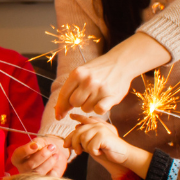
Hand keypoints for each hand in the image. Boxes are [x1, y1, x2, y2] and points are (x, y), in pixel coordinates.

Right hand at [10, 135, 68, 176]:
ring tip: (56, 155)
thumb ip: (38, 142)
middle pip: (30, 165)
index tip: (36, 145)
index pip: (19, 155)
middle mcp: (22, 169)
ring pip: (39, 172)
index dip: (27, 150)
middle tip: (51, 147)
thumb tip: (36, 145)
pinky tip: (55, 164)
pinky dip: (53, 170)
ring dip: (49, 162)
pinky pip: (48, 178)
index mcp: (18, 158)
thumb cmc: (45, 146)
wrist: (56, 154)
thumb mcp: (41, 141)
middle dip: (42, 155)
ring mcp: (32, 177)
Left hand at [53, 33, 168, 118]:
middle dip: (78, 103)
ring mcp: (100, 88)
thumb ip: (70, 88)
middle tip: (87, 96)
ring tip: (97, 96)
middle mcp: (87, 81)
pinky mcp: (112, 96)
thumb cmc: (98, 70)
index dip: (60, 107)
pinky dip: (99, 109)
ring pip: (86, 108)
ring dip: (90, 105)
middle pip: (74, 103)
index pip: (63, 95)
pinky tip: (103, 102)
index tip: (58, 116)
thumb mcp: (81, 72)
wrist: (121, 62)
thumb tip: (58, 110)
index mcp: (77, 74)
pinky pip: (99, 111)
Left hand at [67, 114, 149, 179]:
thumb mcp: (91, 145)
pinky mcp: (103, 136)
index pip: (85, 120)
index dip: (78, 117)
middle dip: (74, 143)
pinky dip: (94, 152)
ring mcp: (101, 129)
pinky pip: (90, 146)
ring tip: (96, 150)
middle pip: (78, 132)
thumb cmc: (106, 151)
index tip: (71, 115)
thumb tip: (66, 143)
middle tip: (77, 152)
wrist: (123, 156)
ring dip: (87, 149)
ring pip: (83, 140)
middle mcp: (98, 125)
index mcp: (97, 125)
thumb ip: (81, 141)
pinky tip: (102, 152)